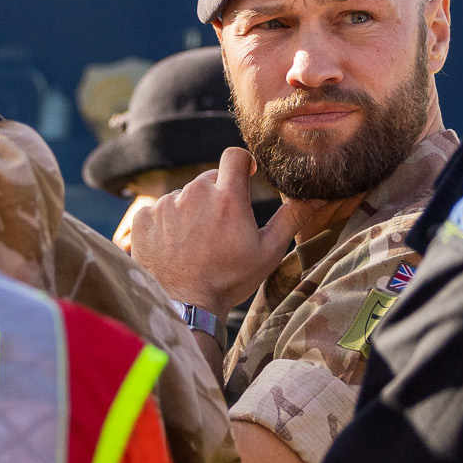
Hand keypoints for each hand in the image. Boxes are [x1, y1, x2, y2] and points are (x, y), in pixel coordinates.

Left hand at [126, 147, 301, 321]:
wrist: (185, 307)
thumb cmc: (230, 280)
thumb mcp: (268, 252)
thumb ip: (292, 218)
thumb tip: (318, 195)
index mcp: (227, 197)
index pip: (235, 156)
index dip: (242, 163)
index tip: (245, 174)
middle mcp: (194, 194)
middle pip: (209, 179)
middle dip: (217, 196)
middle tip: (220, 229)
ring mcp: (166, 205)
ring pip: (183, 196)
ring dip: (191, 212)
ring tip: (196, 244)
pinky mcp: (144, 218)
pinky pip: (158, 210)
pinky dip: (166, 224)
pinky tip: (175, 248)